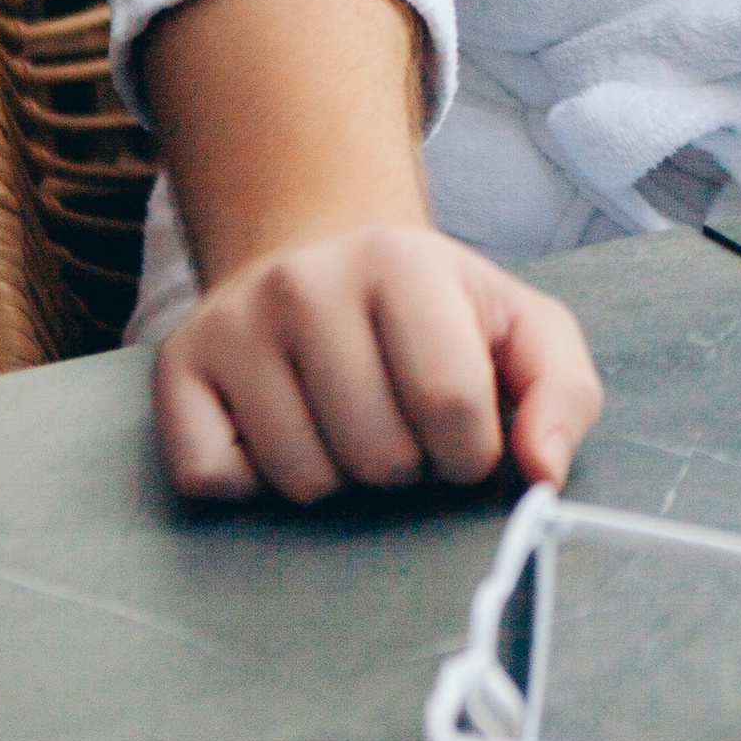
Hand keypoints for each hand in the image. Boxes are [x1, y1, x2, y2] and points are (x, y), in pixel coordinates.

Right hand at [153, 225, 603, 504]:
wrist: (319, 256)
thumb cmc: (432, 311)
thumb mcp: (520, 328)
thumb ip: (563, 394)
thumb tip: (544, 474)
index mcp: (401, 260)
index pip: (452, 403)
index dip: (471, 450)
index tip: (463, 433)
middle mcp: (305, 282)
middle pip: (378, 454)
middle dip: (406, 465)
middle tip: (398, 418)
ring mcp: (233, 324)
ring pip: (303, 480)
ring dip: (339, 478)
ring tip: (345, 419)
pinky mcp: (178, 369)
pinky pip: (215, 479)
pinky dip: (254, 484)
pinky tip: (280, 430)